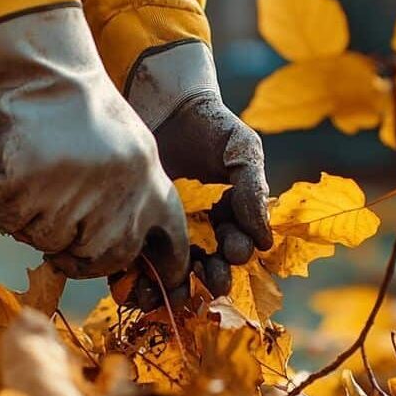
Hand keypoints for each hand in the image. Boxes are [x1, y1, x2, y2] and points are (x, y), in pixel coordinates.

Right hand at [0, 6, 189, 285]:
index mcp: (152, 184)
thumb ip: (133, 199)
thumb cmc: (86, 110)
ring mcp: (74, 194)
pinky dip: (4, 205)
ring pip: (49, 243)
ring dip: (35, 224)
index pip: (172, 245)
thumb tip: (124, 254)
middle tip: (58, 228)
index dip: (165, 271)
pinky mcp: (29, 187)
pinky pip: (12, 220)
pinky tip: (9, 177)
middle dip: (77, 253)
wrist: (51, 72)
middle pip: (100, 259)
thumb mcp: (131, 152)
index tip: (155, 285)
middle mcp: (120, 196)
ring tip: (34, 185)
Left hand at [127, 42, 272, 297]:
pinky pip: (132, 261)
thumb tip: (265, 242)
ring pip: (168, 273)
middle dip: (209, 279)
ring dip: (170, 289)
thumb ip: (253, 190)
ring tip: (169, 292)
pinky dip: (133, 278)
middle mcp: (197, 232)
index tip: (232, 251)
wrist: (164, 103)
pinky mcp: (130, 227)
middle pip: (204, 269)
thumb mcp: (242, 150)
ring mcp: (162, 232)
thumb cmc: (210, 125)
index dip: (235, 256)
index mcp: (228, 219)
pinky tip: (134, 282)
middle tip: (207, 278)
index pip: (234, 250)